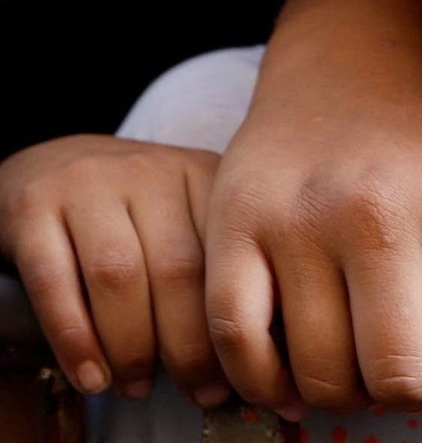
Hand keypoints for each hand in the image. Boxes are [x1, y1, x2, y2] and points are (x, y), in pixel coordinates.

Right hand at [0, 135, 224, 403]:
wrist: (51, 161)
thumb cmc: (133, 211)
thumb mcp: (185, 216)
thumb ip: (216, 266)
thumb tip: (255, 348)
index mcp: (203, 175)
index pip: (230, 254)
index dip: (236, 322)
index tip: (238, 374)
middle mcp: (152, 170)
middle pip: (179, 268)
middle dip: (189, 345)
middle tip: (195, 392)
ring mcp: (90, 183)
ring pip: (119, 275)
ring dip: (132, 346)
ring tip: (136, 387)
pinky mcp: (34, 205)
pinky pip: (56, 280)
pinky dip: (75, 337)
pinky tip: (91, 375)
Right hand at [205, 74, 421, 423]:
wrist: (355, 68)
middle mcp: (379, 210)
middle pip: (397, 379)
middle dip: (413, 394)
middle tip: (415, 365)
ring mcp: (300, 217)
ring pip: (320, 373)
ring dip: (346, 389)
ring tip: (364, 353)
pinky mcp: (236, 223)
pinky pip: (238, 344)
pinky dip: (267, 379)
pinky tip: (299, 367)